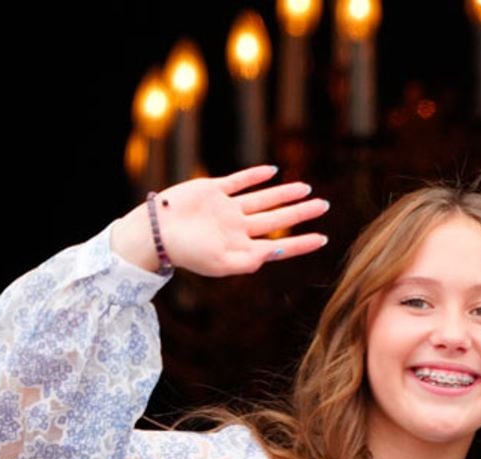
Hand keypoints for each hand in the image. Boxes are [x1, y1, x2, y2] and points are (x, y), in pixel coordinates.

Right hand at [111, 165, 328, 276]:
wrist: (155, 232)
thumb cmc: (187, 253)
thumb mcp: (220, 264)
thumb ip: (250, 261)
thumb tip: (276, 253)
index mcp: (241, 247)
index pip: (279, 245)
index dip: (302, 243)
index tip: (323, 239)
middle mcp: (237, 227)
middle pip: (276, 218)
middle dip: (301, 213)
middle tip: (325, 205)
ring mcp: (226, 208)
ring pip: (263, 199)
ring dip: (284, 193)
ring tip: (306, 189)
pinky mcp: (213, 190)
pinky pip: (239, 181)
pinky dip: (255, 176)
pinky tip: (273, 171)